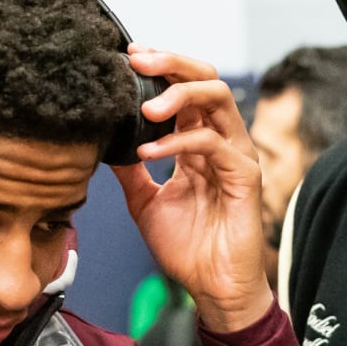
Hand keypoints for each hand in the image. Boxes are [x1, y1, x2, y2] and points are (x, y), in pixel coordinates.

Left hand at [111, 47, 273, 332]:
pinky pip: (213, 144)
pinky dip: (178, 141)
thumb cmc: (187, 247)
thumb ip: (129, 169)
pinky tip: (148, 151)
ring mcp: (236, 156)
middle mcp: (221, 140)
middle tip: (137, 61)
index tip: (127, 58)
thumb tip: (101, 142)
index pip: (184, 88)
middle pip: (206, 78)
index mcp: (198, 141)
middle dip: (171, 63)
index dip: (160, 67)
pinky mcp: (245, 176)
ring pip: (217, 97)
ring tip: (146, 107)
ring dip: (178, 94)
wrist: (211, 288)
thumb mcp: (144, 202)